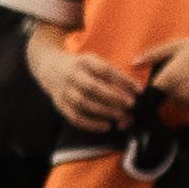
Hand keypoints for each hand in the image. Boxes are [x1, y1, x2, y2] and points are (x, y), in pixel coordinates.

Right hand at [26, 36, 141, 131]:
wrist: (49, 67)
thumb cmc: (81, 67)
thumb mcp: (93, 61)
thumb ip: (111, 74)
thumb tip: (134, 90)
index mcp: (83, 61)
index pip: (105, 70)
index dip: (123, 80)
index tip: (139, 90)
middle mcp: (72, 75)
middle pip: (92, 87)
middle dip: (114, 97)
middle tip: (131, 105)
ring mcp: (64, 91)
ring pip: (83, 103)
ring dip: (105, 111)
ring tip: (122, 116)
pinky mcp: (60, 104)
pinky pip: (75, 117)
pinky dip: (91, 124)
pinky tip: (106, 126)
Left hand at [144, 31, 188, 117]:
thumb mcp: (176, 45)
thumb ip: (152, 55)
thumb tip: (133, 63)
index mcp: (169, 77)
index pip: (151, 90)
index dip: (156, 84)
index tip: (164, 77)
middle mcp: (179, 93)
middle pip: (164, 97)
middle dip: (170, 88)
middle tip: (187, 71)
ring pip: (177, 103)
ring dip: (181, 95)